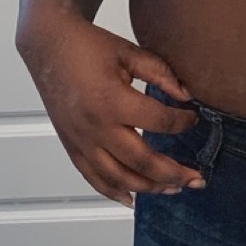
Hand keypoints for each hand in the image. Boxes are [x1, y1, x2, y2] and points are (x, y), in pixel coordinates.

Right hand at [17, 15, 204, 207]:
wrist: (47, 45)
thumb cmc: (89, 47)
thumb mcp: (130, 53)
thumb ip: (161, 74)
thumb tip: (188, 97)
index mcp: (113, 101)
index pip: (160, 122)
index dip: (183, 123)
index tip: (193, 119)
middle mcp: (97, 127)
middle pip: (143, 163)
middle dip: (175, 174)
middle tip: (198, 179)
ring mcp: (83, 141)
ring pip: (120, 178)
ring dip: (151, 188)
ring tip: (175, 188)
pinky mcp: (73, 147)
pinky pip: (93, 179)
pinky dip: (113, 193)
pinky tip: (131, 200)